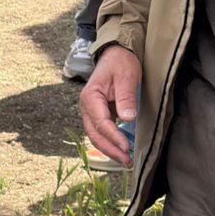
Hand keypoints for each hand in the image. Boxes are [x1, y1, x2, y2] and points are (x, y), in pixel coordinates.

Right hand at [79, 46, 141, 164]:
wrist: (116, 54)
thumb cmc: (121, 63)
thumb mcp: (127, 77)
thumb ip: (126, 98)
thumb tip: (127, 119)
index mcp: (91, 97)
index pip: (101, 123)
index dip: (114, 137)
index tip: (127, 147)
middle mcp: (87, 107)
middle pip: (94, 135)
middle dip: (110, 150)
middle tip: (127, 161)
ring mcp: (91, 112)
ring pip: (96, 137)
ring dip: (110, 150)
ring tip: (126, 160)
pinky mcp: (99, 114)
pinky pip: (101, 133)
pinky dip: (110, 143)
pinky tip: (122, 150)